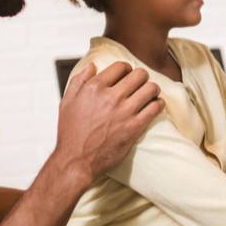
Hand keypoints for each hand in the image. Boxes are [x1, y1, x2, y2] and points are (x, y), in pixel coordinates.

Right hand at [54, 62, 163, 180]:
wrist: (77, 160)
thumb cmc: (70, 131)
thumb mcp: (67, 101)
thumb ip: (79, 80)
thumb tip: (93, 65)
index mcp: (94, 88)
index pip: (121, 66)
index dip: (126, 69)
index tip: (127, 75)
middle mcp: (110, 97)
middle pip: (139, 74)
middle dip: (142, 76)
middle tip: (141, 83)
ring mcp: (124, 112)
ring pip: (151, 88)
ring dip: (152, 89)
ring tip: (150, 93)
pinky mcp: (134, 128)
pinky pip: (155, 108)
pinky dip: (158, 104)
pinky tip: (156, 105)